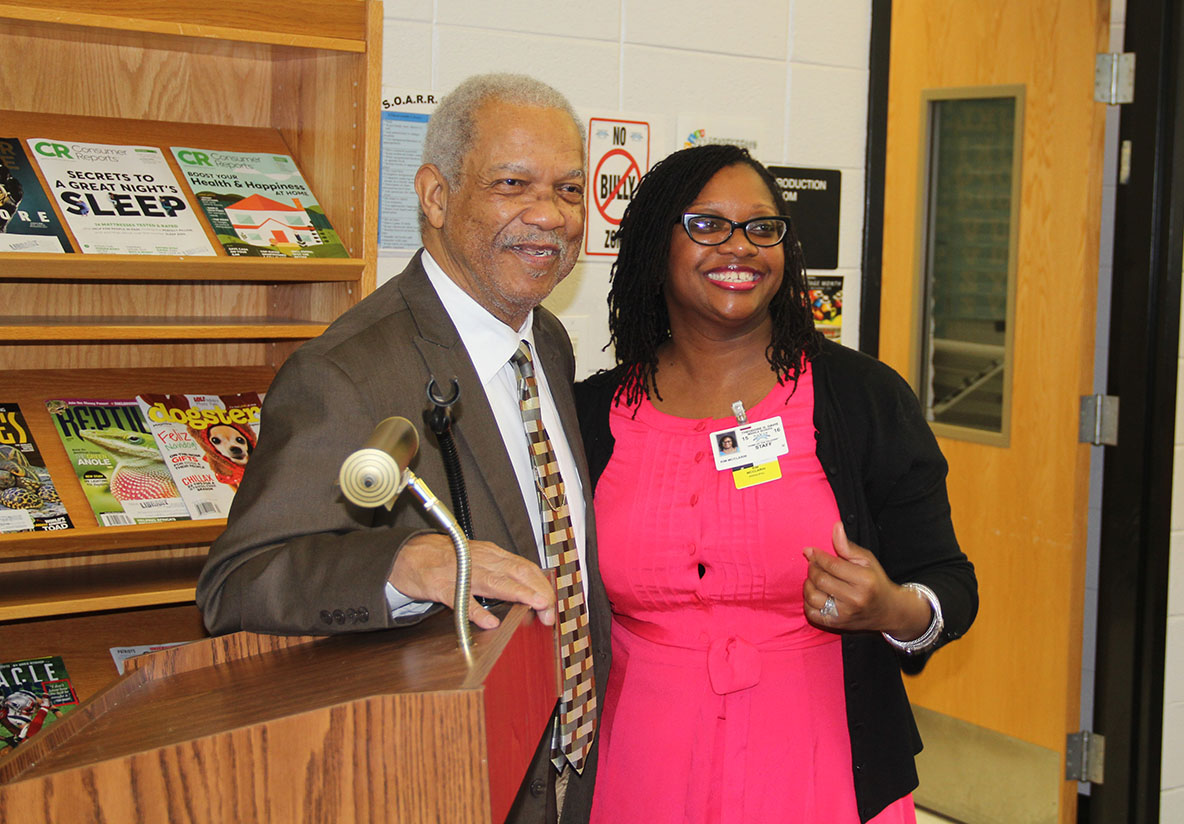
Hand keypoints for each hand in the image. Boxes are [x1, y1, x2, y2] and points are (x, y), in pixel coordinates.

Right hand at [389, 532, 556, 629]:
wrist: (408, 555)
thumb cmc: (445, 560)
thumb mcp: (478, 561)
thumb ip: (500, 575)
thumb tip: (528, 593)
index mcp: (492, 555)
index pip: (525, 567)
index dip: (541, 584)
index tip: (551, 604)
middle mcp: (481, 560)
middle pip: (516, 572)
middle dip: (537, 590)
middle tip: (549, 609)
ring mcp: (461, 572)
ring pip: (494, 581)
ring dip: (518, 593)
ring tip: (534, 605)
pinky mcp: (441, 586)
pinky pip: (461, 598)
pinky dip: (476, 611)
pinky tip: (489, 622)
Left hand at [802, 522, 931, 637]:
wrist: (888, 611)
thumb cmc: (876, 582)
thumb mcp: (867, 560)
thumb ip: (848, 546)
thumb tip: (836, 526)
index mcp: (864, 581)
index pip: (832, 565)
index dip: (817, 556)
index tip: (810, 550)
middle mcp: (855, 599)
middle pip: (820, 580)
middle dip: (813, 568)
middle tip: (814, 564)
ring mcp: (845, 615)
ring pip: (812, 596)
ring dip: (808, 584)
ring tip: (815, 579)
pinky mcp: (836, 625)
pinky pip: (811, 613)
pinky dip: (808, 602)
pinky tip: (816, 594)